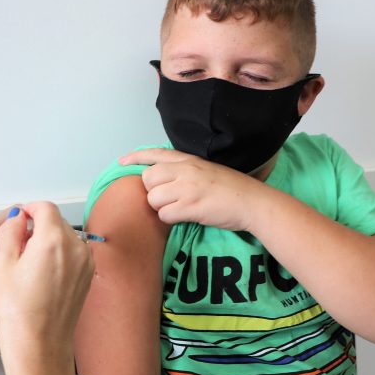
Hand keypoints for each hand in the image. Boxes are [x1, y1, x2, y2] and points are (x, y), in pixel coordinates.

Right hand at [0, 201, 93, 374]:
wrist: (40, 344)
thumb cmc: (19, 311)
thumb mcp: (2, 265)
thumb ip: (10, 231)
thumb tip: (19, 216)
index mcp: (53, 240)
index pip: (46, 207)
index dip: (31, 209)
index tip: (21, 218)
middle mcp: (76, 247)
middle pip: (58, 221)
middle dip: (40, 226)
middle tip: (20, 246)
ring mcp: (86, 261)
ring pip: (68, 236)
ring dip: (51, 240)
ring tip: (32, 264)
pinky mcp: (89, 274)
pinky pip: (75, 252)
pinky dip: (62, 254)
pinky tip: (45, 274)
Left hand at [119, 148, 261, 230]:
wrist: (252, 201)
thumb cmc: (231, 188)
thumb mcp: (206, 170)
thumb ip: (185, 171)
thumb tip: (163, 180)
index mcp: (189, 159)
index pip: (155, 153)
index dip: (136, 158)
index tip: (122, 162)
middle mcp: (185, 170)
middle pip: (148, 180)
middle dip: (153, 192)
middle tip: (170, 199)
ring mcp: (188, 187)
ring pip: (154, 199)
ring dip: (163, 208)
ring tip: (181, 209)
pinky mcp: (191, 206)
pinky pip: (165, 215)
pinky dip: (172, 220)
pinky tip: (186, 217)